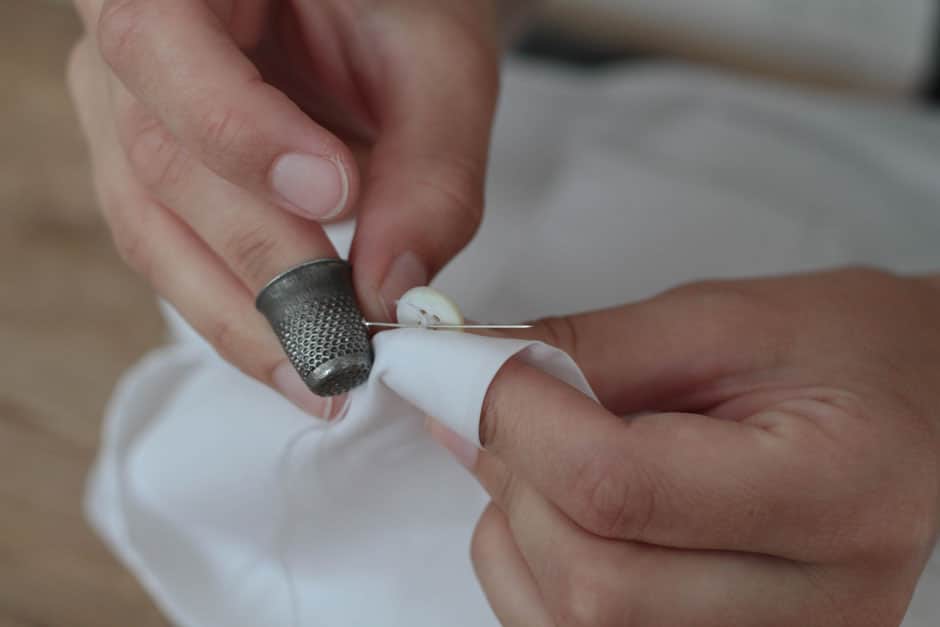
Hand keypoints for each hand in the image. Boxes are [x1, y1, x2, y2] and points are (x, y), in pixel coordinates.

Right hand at [67, 0, 501, 414]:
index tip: (333, 198)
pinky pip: (176, 256)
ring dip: (244, 319)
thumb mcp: (437, 61)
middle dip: (261, 265)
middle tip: (345, 341)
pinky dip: (242, 313)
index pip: (163, 46)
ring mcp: (127, 116)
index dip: (241, 134)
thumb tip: (391, 291)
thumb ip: (429, 167)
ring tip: (324, 376)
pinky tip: (299, 354)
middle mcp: (127, 45)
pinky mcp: (154, 178)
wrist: (369, 9)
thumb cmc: (398, 11)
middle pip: (160, 163)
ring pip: (154, 232)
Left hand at [430, 268, 939, 625]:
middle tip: (500, 407)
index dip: (516, 421)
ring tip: (543, 458)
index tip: (462, 368)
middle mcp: (818, 608)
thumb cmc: (840, 352)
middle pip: (591, 585)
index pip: (620, 488)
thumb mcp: (719, 322)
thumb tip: (464, 381)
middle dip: (512, 482)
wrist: (920, 410)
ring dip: (515, 533)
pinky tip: (560, 514)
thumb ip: (586, 352)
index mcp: (833, 491)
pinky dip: (532, 577)